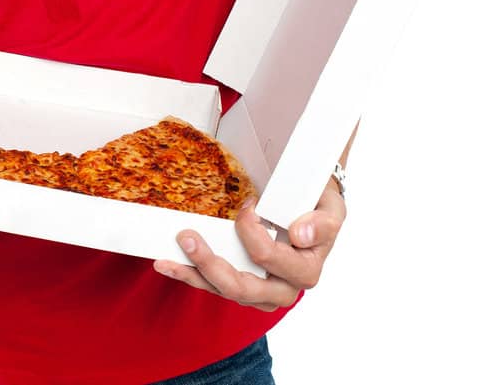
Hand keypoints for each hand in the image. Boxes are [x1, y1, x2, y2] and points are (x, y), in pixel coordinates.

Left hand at [152, 183, 346, 310]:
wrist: (308, 210)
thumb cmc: (317, 207)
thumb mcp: (330, 207)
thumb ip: (323, 222)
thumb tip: (300, 234)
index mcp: (306, 269)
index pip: (270, 257)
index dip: (251, 232)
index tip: (247, 205)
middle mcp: (283, 288)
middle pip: (243, 288)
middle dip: (210, 264)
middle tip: (188, 237)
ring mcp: (260, 291)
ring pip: (223, 290)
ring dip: (192, 273)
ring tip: (165, 259)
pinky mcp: (242, 287)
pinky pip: (212, 285)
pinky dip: (187, 274)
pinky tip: (166, 264)